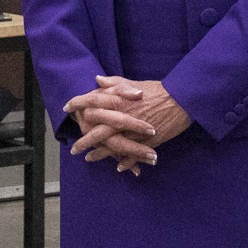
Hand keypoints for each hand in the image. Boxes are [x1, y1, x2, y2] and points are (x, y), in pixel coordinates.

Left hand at [69, 77, 193, 172]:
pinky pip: (133, 155)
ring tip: (89, 159)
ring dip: (100, 154)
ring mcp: (134, 131)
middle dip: (84, 140)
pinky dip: (125, 163)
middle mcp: (123, 116)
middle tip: (74, 148)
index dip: (77, 103)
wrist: (181, 99)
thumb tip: (97, 80)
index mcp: (119, 100)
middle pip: (97, 130)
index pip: (92, 101)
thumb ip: (114, 83)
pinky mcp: (147, 141)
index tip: (67, 108)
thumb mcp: (133, 83)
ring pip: (113, 146)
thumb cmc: (157, 90)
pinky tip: (117, 168)